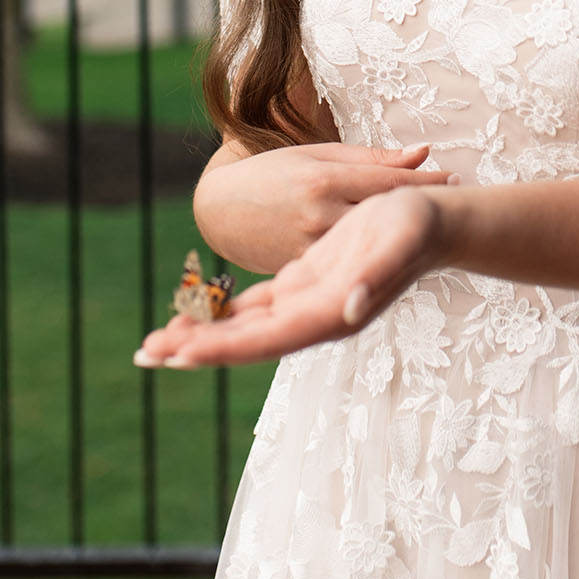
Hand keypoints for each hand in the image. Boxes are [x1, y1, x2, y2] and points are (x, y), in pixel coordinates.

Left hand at [135, 187, 443, 368]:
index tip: (179, 354)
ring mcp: (306, 302)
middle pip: (244, 340)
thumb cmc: (418, 228)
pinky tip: (195, 316)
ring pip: (243, 326)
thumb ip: (375, 280)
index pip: (265, 338)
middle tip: (142, 355)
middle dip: (194, 347)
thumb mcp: (398, 244)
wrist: (436, 224)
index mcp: (330, 314)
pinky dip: (223, 313)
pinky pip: (255, 306)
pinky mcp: (304, 283)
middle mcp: (314, 317)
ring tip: (154, 343)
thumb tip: (348, 310)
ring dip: (200, 335)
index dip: (221, 346)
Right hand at [193, 138, 454, 274]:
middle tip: (459, 200)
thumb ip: (372, 159)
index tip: (454, 177)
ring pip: (369, 242)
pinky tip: (398, 252)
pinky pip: (347, 264)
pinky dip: (372, 256)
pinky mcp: (306, 271)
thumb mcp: (317, 155)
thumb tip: (424, 150)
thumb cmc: (273, 173)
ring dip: (401, 234)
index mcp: (324, 179)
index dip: (423, 179)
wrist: (221, 211)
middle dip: (418, 206)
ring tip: (434, 228)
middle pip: (385, 212)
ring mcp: (313, 247)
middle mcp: (321, 214)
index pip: (387, 180)